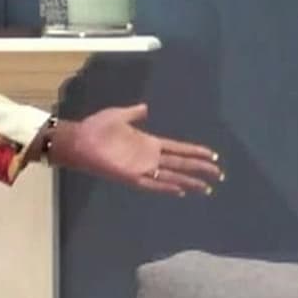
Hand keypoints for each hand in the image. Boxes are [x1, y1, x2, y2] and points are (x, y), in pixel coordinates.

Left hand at [47, 104, 222, 195]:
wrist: (79, 139)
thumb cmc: (96, 128)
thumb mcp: (118, 115)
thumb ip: (133, 114)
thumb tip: (146, 107)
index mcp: (148, 142)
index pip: (178, 148)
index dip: (195, 151)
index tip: (212, 155)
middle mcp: (148, 156)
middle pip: (180, 163)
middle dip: (199, 169)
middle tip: (219, 175)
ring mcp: (141, 167)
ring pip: (171, 176)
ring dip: (188, 181)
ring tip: (206, 188)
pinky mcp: (130, 176)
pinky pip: (152, 184)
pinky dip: (166, 187)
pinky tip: (180, 190)